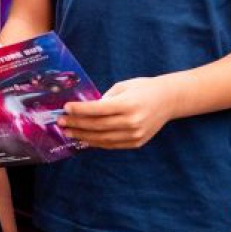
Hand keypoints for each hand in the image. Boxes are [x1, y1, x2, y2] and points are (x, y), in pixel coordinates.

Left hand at [58, 76, 177, 148]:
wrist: (169, 100)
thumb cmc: (144, 88)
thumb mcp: (123, 86)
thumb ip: (105, 98)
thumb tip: (85, 109)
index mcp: (128, 105)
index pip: (98, 110)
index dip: (79, 110)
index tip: (65, 108)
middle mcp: (132, 122)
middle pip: (97, 126)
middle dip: (76, 124)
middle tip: (61, 122)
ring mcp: (135, 135)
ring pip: (102, 139)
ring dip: (83, 136)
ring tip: (68, 131)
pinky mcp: (136, 142)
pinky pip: (112, 145)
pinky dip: (96, 142)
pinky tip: (84, 138)